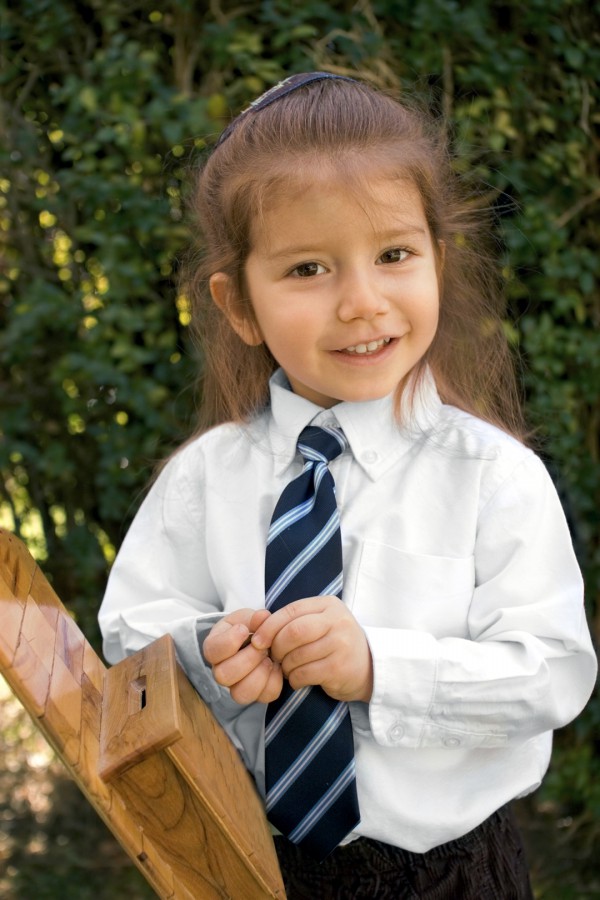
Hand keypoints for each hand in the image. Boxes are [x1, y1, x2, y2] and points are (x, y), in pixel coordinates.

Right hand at [203, 608, 283, 704]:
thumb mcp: (248, 618)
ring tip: (269, 658)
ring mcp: (237, 686)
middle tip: (262, 646)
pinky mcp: (256, 694)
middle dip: (248, 659)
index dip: (230, 641)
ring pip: (240, 694)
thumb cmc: (249, 628)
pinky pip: (264, 696)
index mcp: (215, 648)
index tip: (244, 630)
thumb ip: (254, 617)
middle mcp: (221, 671)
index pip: (212, 651)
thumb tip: (262, 617)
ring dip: (259, 674)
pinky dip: (275, 681)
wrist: (259, 640)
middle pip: (223, 676)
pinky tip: (277, 666)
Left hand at [251, 596, 372, 702]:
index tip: (257, 641)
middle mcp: (337, 621)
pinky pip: (304, 673)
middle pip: (294, 632)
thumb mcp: (320, 623)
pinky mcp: (340, 667)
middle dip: (276, 647)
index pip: (291, 611)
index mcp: (328, 605)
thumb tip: (257, 627)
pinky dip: (294, 679)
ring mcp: (341, 644)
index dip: (269, 626)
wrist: (368, 667)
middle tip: (274, 657)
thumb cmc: (335, 643)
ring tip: (288, 669)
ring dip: (285, 666)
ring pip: (297, 655)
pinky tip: (298, 679)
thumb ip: (294, 621)